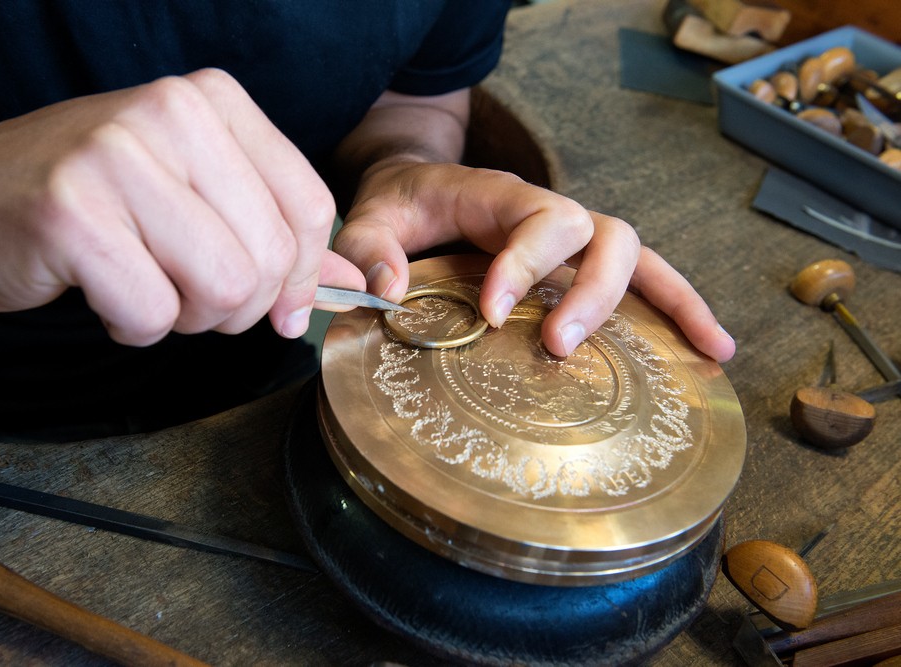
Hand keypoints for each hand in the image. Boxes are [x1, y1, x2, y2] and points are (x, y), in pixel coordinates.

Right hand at [0, 68, 363, 344]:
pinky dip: (134, 327)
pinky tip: (103, 294)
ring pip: (224, 288)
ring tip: (146, 287)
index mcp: (213, 102)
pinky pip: (152, 314)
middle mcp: (170, 114)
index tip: (276, 304)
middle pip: (270, 258)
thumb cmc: (91, 198)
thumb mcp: (196, 195)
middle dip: (237, 306)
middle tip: (186, 293)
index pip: (309, 209)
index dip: (301, 277)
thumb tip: (354, 282)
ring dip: (187, 318)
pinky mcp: (71, 214)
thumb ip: (278, 235)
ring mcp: (117, 158)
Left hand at [332, 161, 735, 361]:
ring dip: (667, 302)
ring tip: (701, 352)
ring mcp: (573, 241)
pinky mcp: (581, 266)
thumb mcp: (371, 216)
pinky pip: (643, 280)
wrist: (422, 187)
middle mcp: (548, 215)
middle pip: (600, 235)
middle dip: (591, 292)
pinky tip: (710, 351)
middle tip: (559, 345)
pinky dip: (680, 309)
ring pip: (636, 256)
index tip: (492, 315)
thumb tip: (390, 295)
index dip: (524, 265)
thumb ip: (369, 249)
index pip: (535, 219)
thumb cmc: (403, 204)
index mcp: (501, 195)